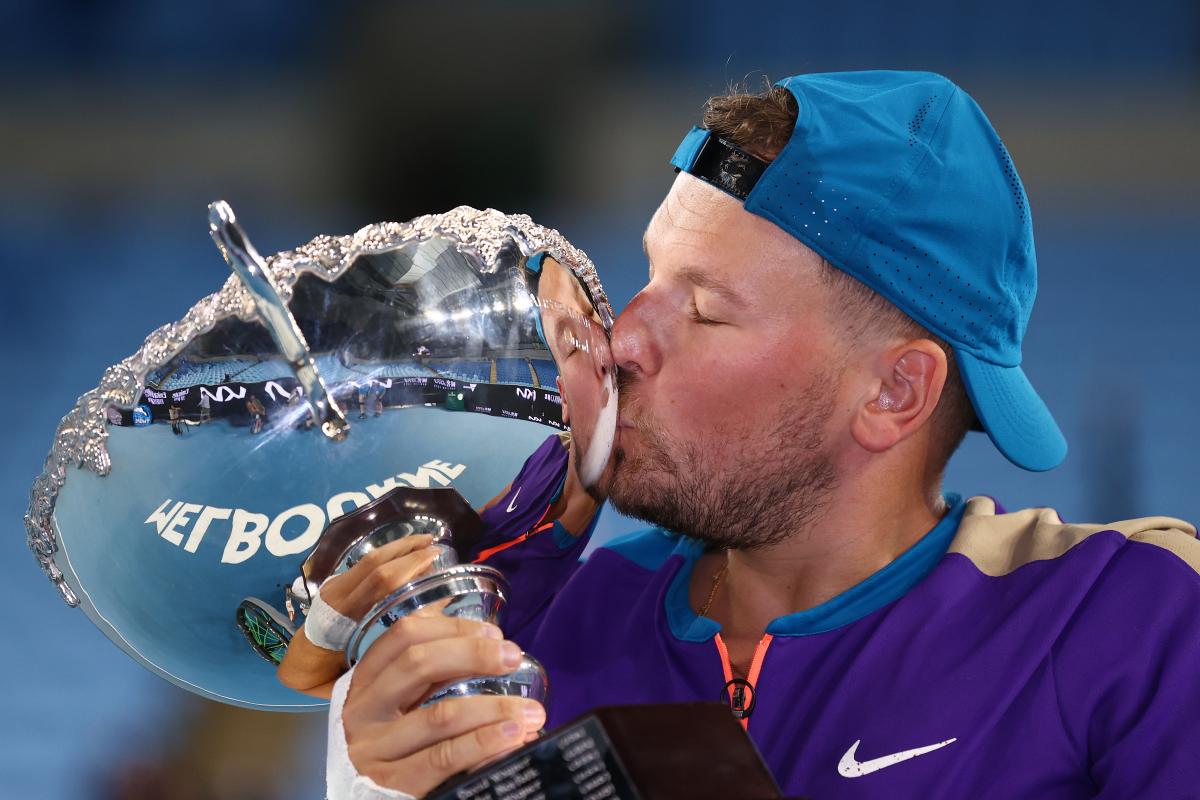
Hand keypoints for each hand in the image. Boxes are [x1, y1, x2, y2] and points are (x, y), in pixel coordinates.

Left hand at [277, 534, 441, 695]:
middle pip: (374, 563)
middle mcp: (337, 595)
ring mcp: (333, 587)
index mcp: (343, 616)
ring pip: (367, 559)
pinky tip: (405, 555)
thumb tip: (433, 619)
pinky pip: (363, 565)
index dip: (408, 565)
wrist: (296, 668)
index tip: (434, 558)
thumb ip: (395, 644)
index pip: (379, 581)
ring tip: (425, 542)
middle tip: (436, 545)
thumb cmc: (330, 676)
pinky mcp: (334, 585)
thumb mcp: (362, 668)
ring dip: (398, 547)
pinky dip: (387, 555)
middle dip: (407, 549)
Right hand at [342, 615, 544, 795]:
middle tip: (513, 658)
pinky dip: (484, 744)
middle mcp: (363, 710)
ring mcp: (374, 749)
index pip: (404, 635)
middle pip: (418, 664)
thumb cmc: (395, 746)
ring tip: (530, 711)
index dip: (452, 627)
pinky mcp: (392, 784)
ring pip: (440, 715)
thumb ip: (431, 673)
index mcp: (366, 681)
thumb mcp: (402, 703)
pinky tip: (512, 738)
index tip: (493, 633)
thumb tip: (489, 640)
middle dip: (474, 654)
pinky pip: (445, 757)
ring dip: (493, 708)